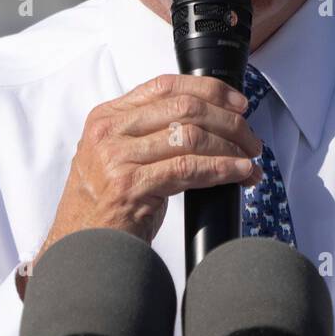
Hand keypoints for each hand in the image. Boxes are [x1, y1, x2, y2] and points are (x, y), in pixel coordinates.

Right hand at [36, 74, 262, 255]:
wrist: (83, 249)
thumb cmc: (106, 207)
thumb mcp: (119, 157)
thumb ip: (149, 133)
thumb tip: (210, 122)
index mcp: (106, 116)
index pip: (165, 86)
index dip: (210, 90)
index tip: (238, 104)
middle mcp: (108, 131)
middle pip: (184, 108)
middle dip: (228, 122)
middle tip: (251, 139)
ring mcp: (116, 158)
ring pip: (190, 136)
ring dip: (230, 147)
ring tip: (249, 160)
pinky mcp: (130, 186)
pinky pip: (188, 168)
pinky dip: (221, 169)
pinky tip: (239, 174)